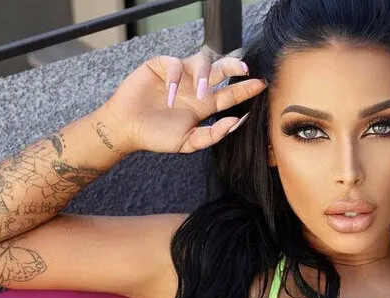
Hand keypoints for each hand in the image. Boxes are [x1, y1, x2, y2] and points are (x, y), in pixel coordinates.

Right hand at [101, 48, 266, 154]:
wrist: (129, 129)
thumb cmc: (157, 135)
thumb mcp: (188, 143)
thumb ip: (212, 134)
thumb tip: (235, 123)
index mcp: (204, 105)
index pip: (230, 94)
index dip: (245, 90)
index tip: (260, 86)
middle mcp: (195, 87)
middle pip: (220, 71)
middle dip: (234, 67)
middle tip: (243, 70)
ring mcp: (180, 76)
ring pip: (201, 62)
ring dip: (204, 75)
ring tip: (200, 94)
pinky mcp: (162, 67)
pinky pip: (174, 65)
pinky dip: (175, 78)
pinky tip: (169, 95)